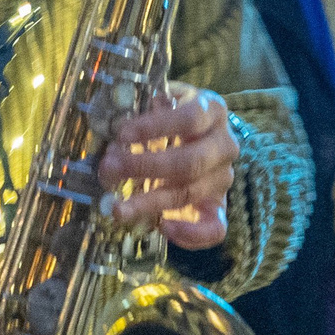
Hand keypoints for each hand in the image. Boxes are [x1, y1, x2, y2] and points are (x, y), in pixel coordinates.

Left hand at [99, 83, 237, 248]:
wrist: (198, 134)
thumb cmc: (170, 115)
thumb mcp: (160, 100)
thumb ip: (143, 108)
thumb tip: (115, 127)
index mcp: (212, 111)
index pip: (189, 119)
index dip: (154, 127)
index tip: (122, 134)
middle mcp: (224, 145)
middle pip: (190, 161)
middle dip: (145, 167)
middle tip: (110, 169)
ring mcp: (223, 178)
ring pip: (190, 194)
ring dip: (150, 202)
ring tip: (117, 208)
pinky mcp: (220, 206)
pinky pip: (215, 228)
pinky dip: (190, 234)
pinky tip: (162, 227)